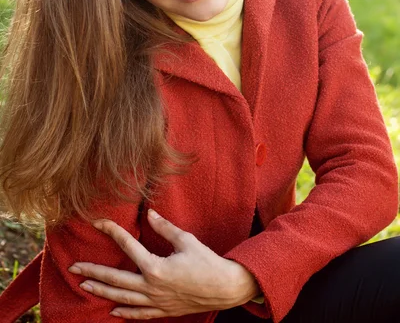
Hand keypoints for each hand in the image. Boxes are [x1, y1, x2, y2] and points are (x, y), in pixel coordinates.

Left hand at [68, 209, 260, 319]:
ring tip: (84, 286)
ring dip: (102, 292)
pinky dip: (124, 313)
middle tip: (73, 268)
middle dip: (93, 272)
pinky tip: (112, 311)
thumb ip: (165, 228)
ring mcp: (156, 301)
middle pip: (115, 279)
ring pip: (122, 298)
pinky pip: (139, 314)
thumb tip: (150, 214)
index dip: (111, 231)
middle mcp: (151, 286)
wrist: (225, 288)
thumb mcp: (186, 240)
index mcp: (155, 266)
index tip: (98, 222)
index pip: (127, 245)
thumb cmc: (207, 261)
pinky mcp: (163, 310)